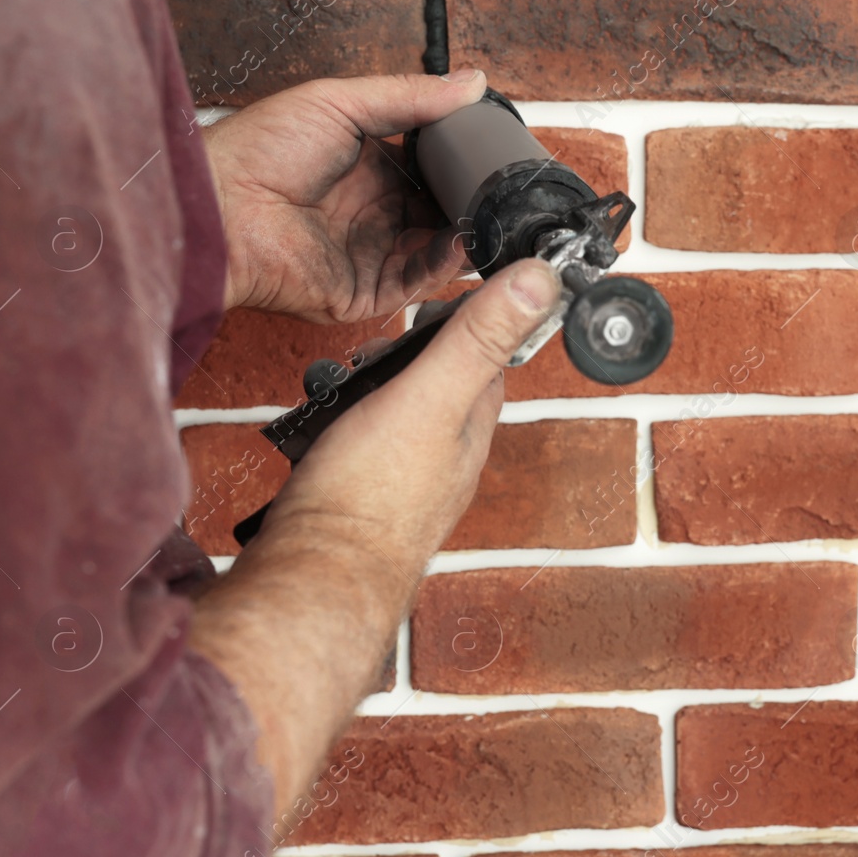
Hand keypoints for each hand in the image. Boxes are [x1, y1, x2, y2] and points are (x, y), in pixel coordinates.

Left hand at [202, 69, 487, 323]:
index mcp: (368, 171)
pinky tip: (459, 240)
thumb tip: (471, 82)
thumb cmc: (258, 150)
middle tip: (504, 191)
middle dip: (470, 206)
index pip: (431, 174)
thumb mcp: (341, 102)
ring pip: (435, 254)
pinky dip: (442, 267)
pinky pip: (415, 285)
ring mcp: (369, 257)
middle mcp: (372, 216)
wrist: (220, 206)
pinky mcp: (363, 294)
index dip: (461, 169)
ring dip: (464, 236)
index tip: (494, 159)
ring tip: (491, 215)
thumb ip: (411, 96)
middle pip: (438, 216)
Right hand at [262, 257, 561, 575]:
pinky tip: (321, 429)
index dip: (466, 318)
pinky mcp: (363, 496)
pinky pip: (360, 442)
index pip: (487, 355)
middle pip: (438, 380)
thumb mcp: (430, 397)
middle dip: (403, 354)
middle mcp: (448, 455)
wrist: (316, 576)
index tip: (436, 295)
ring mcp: (407, 478)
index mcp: (473, 427)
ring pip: (396, 411)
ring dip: (366, 388)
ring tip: (339, 388)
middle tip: (370, 351)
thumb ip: (478, 339)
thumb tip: (542, 280)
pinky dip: (341, 423)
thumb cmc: (370, 497)